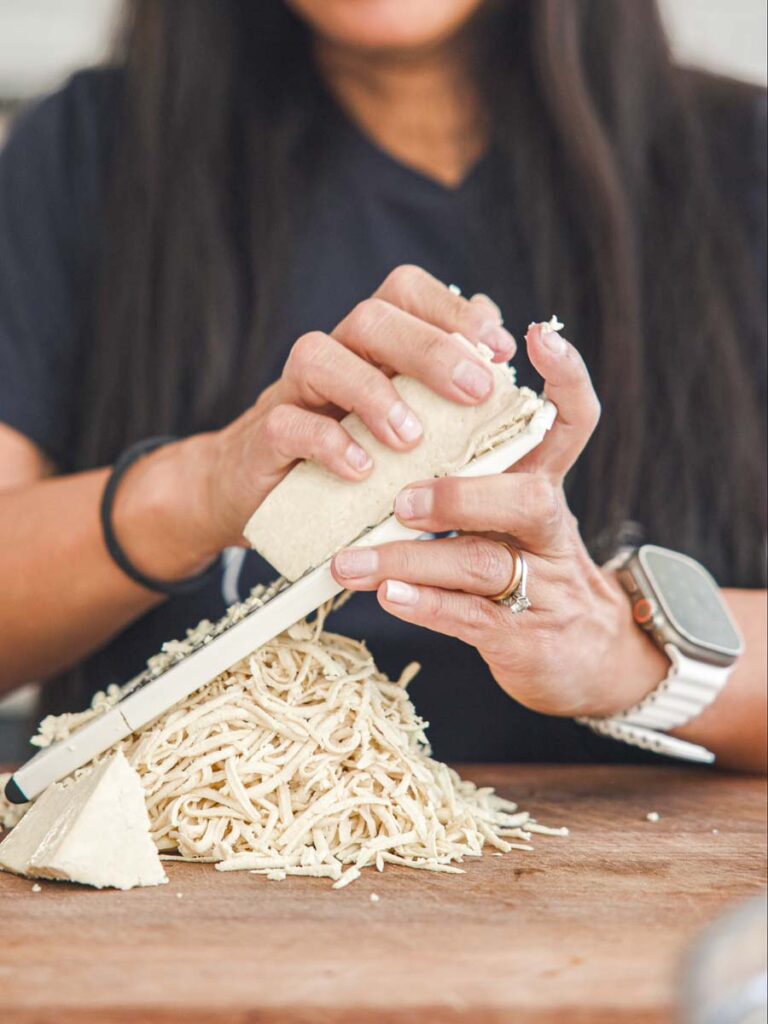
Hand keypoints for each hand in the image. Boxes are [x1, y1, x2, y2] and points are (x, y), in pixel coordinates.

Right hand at [115, 266, 515, 576]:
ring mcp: (292, 393)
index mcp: (369, 346)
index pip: (404, 292)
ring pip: (319, 355)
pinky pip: (287, 424)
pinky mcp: (264, 439)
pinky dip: (328, 444)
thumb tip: (495, 348)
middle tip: (475, 391)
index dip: (452, 309)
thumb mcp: (402, 419)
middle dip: (430, 350)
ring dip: (373, 393)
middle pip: (371, 318)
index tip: (498, 350)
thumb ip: (444, 383)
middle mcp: (332, 356)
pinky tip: (362, 470)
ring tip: (412, 439)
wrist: (260, 496)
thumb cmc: (348, 456)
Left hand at [331, 323, 667, 718]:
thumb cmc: (527, 564)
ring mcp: (542, 587)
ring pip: (483, 562)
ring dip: (409, 559)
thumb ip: (484, 452)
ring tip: (350, 561)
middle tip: (401, 499)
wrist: (585, 657)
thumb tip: (445, 372)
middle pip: (528, 500)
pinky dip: (427, 606)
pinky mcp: (522, 638)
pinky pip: (471, 618)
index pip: (572, 422)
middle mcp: (550, 531)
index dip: (566, 379)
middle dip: (461, 494)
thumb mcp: (515, 506)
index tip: (539, 335)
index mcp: (545, 485)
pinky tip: (386, 596)